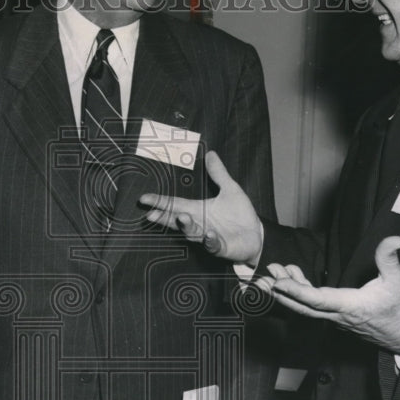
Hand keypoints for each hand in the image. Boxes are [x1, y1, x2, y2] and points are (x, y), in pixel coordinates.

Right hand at [139, 151, 261, 266]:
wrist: (256, 234)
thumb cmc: (240, 215)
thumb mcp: (230, 189)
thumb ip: (218, 173)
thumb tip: (211, 153)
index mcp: (199, 209)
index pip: (175, 204)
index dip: (160, 201)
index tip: (144, 199)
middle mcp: (200, 223)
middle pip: (177, 220)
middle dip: (164, 218)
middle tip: (151, 214)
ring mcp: (208, 236)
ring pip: (193, 232)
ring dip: (186, 226)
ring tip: (181, 217)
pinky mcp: (220, 246)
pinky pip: (212, 245)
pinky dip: (210, 241)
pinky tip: (209, 235)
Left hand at [257, 236, 399, 354]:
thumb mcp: (398, 281)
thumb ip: (390, 258)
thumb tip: (394, 238)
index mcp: (350, 307)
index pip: (317, 300)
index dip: (296, 291)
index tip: (278, 282)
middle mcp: (339, 316)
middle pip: (303, 307)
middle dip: (282, 292)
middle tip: (264, 276)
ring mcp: (336, 319)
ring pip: (306, 308)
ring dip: (289, 292)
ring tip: (275, 272)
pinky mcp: (337, 318)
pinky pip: (313, 308)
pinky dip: (301, 294)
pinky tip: (295, 277)